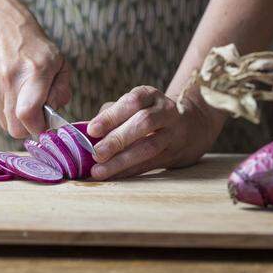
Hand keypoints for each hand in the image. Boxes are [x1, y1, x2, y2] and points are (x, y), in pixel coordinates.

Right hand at [0, 0, 70, 137]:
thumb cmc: (34, 44)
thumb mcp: (59, 61)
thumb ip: (61, 90)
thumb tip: (53, 114)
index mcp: (34, 72)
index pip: (29, 114)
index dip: (38, 128)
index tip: (46, 125)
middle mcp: (10, 79)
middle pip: (14, 128)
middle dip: (28, 129)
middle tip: (36, 116)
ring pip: (4, 122)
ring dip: (16, 120)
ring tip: (24, 101)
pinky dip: (6, 110)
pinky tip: (12, 93)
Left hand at [87, 85, 224, 179]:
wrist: (189, 127)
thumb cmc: (147, 114)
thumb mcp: (133, 106)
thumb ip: (110, 114)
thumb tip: (83, 131)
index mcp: (151, 95)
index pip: (132, 102)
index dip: (112, 115)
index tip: (92, 129)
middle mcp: (166, 111)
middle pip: (143, 123)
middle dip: (117, 139)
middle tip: (96, 153)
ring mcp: (173, 133)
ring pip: (149, 147)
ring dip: (122, 160)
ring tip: (99, 171)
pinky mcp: (174, 154)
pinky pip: (149, 164)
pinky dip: (128, 172)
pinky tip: (111, 177)